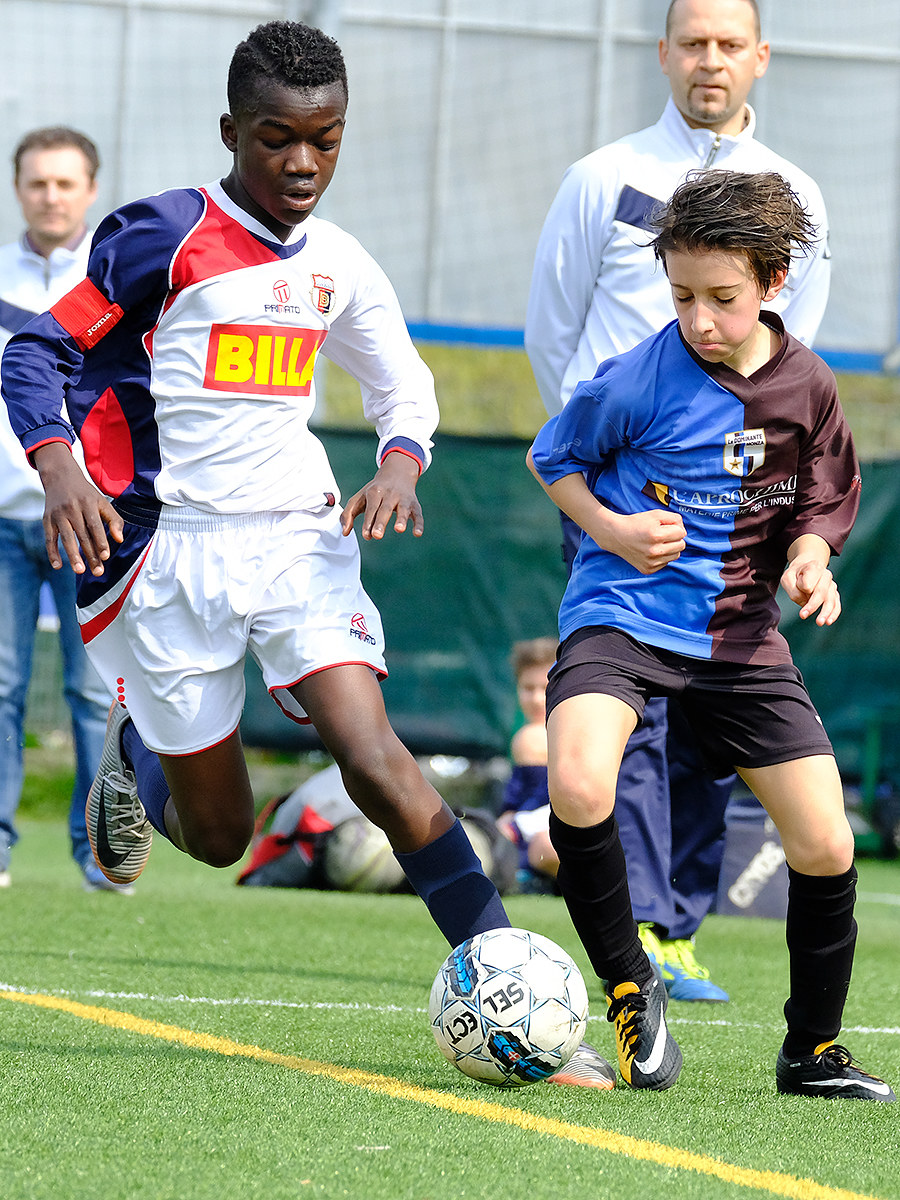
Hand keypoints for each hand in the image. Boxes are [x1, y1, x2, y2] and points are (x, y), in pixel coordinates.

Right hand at [34, 443, 123, 574]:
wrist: (60, 477)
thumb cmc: (86, 494)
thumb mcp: (102, 502)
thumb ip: (114, 520)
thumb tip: (119, 540)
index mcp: (88, 503)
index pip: (95, 525)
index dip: (100, 541)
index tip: (106, 556)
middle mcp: (72, 508)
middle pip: (82, 535)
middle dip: (90, 554)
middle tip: (97, 571)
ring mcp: (58, 514)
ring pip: (66, 538)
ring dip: (72, 555)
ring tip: (79, 571)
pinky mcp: (47, 519)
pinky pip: (49, 538)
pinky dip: (52, 552)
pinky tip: (58, 566)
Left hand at [340, 451, 423, 540]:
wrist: (397, 472)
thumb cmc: (375, 491)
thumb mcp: (360, 498)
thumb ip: (348, 514)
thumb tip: (344, 533)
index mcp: (374, 492)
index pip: (371, 508)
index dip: (368, 522)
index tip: (366, 535)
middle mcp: (389, 495)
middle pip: (385, 509)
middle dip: (381, 522)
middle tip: (377, 535)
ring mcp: (403, 499)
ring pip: (403, 509)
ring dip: (402, 519)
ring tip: (399, 529)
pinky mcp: (415, 504)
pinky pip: (418, 514)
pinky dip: (419, 523)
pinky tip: (417, 534)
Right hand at [600, 509, 686, 574]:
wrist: (616, 535)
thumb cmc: (637, 523)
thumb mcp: (656, 514)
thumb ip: (674, 518)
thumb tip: (683, 530)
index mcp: (656, 535)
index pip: (682, 533)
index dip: (676, 527)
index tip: (666, 527)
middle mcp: (654, 551)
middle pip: (681, 545)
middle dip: (675, 538)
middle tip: (663, 535)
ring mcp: (651, 562)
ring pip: (676, 556)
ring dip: (670, 548)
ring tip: (658, 543)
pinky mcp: (648, 570)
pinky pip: (666, 563)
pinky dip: (662, 556)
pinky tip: (651, 550)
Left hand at [781, 558, 840, 624]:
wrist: (805, 569)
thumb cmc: (795, 575)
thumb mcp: (787, 578)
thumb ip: (793, 590)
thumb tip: (805, 602)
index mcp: (814, 567)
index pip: (808, 583)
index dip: (800, 587)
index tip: (796, 585)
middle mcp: (826, 575)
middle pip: (821, 592)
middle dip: (812, 605)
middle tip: (802, 615)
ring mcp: (832, 585)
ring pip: (831, 600)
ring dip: (825, 612)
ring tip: (819, 622)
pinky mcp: (834, 594)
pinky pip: (836, 605)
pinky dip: (833, 614)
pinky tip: (829, 621)